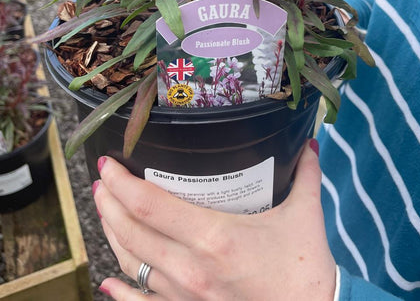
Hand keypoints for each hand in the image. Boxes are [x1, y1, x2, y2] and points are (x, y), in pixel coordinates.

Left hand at [93, 139, 335, 299]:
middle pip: (130, 233)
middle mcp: (191, 268)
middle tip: (103, 180)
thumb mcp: (305, 214)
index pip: (150, 205)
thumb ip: (305, 173)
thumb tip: (308, 143)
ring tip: (106, 211)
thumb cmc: (306, 268)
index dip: (122, 183)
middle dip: (108, 203)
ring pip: (131, 264)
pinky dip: (121, 293)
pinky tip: (107, 283)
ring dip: (112, 235)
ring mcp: (185, 297)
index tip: (109, 164)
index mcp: (214, 237)